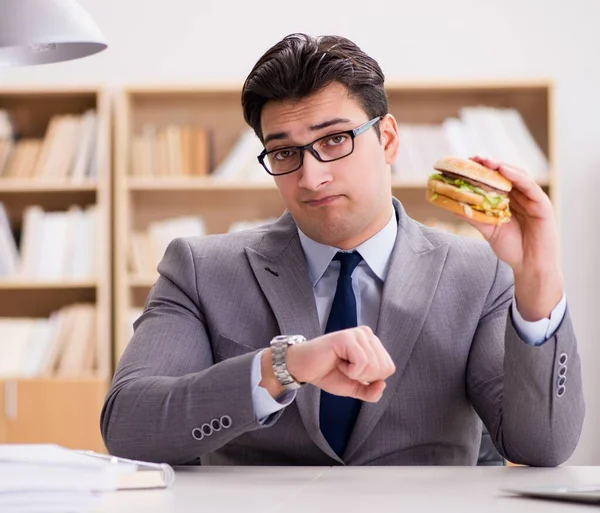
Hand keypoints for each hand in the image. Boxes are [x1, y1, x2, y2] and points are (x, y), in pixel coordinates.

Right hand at [261, 326, 394, 401]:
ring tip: (341, 365)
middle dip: (364, 377)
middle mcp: (366, 334)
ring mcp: (357, 334)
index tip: (352, 372)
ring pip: (373, 366)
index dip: (371, 379)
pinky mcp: (346, 337)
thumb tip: (383, 385)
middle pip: (383, 368)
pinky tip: (338, 363)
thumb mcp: (354, 387)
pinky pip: (362, 363)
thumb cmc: (328, 373)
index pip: (389, 368)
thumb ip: (371, 391)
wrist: (303, 368)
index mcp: (372, 343)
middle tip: (345, 369)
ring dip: (355, 374)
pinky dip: (350, 371)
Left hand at [461, 156, 563, 319]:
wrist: (529, 266)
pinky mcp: (542, 205)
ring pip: (518, 176)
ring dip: (502, 167)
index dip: (482, 171)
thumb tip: (452, 207)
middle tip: (473, 159)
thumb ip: (474, 217)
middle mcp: (521, 197)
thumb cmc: (512, 248)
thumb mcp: (488, 230)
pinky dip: (517, 177)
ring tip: (486, 162)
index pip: (495, 181)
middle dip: (490, 166)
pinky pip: (529, 186)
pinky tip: (504, 171)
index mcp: (509, 201)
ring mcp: (533, 199)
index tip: (466, 164)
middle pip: (506, 175)